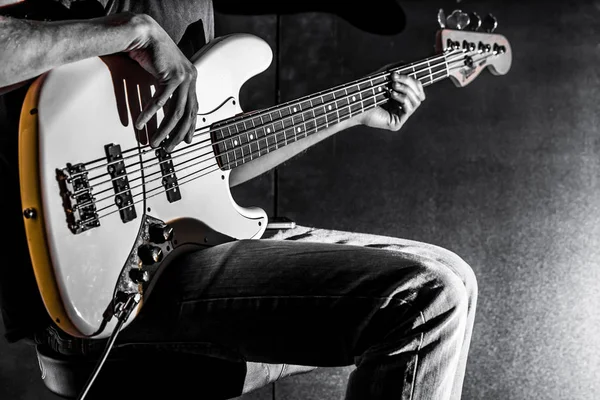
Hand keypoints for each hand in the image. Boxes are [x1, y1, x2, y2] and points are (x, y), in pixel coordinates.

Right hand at [127, 14, 197, 151]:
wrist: (144, 34)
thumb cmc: (151, 54)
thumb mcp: (164, 76)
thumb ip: (169, 92)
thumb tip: (167, 110)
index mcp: (191, 80)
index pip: (193, 109)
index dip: (190, 127)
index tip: (185, 141)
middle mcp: (190, 79)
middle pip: (186, 115)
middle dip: (176, 135)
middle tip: (167, 149)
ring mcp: (183, 78)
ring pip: (174, 112)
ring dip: (162, 130)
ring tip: (153, 143)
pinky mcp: (171, 76)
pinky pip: (160, 101)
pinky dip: (149, 114)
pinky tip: (141, 124)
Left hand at [360, 72, 424, 131]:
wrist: (354, 104)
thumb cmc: (366, 92)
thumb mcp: (382, 78)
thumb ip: (393, 69)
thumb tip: (404, 63)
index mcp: (402, 99)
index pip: (417, 89)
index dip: (413, 80)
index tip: (398, 73)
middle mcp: (403, 109)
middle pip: (419, 94)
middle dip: (409, 83)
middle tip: (394, 78)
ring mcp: (400, 117)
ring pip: (416, 101)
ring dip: (406, 90)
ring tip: (392, 86)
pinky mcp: (396, 124)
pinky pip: (409, 109)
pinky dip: (402, 99)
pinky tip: (392, 94)